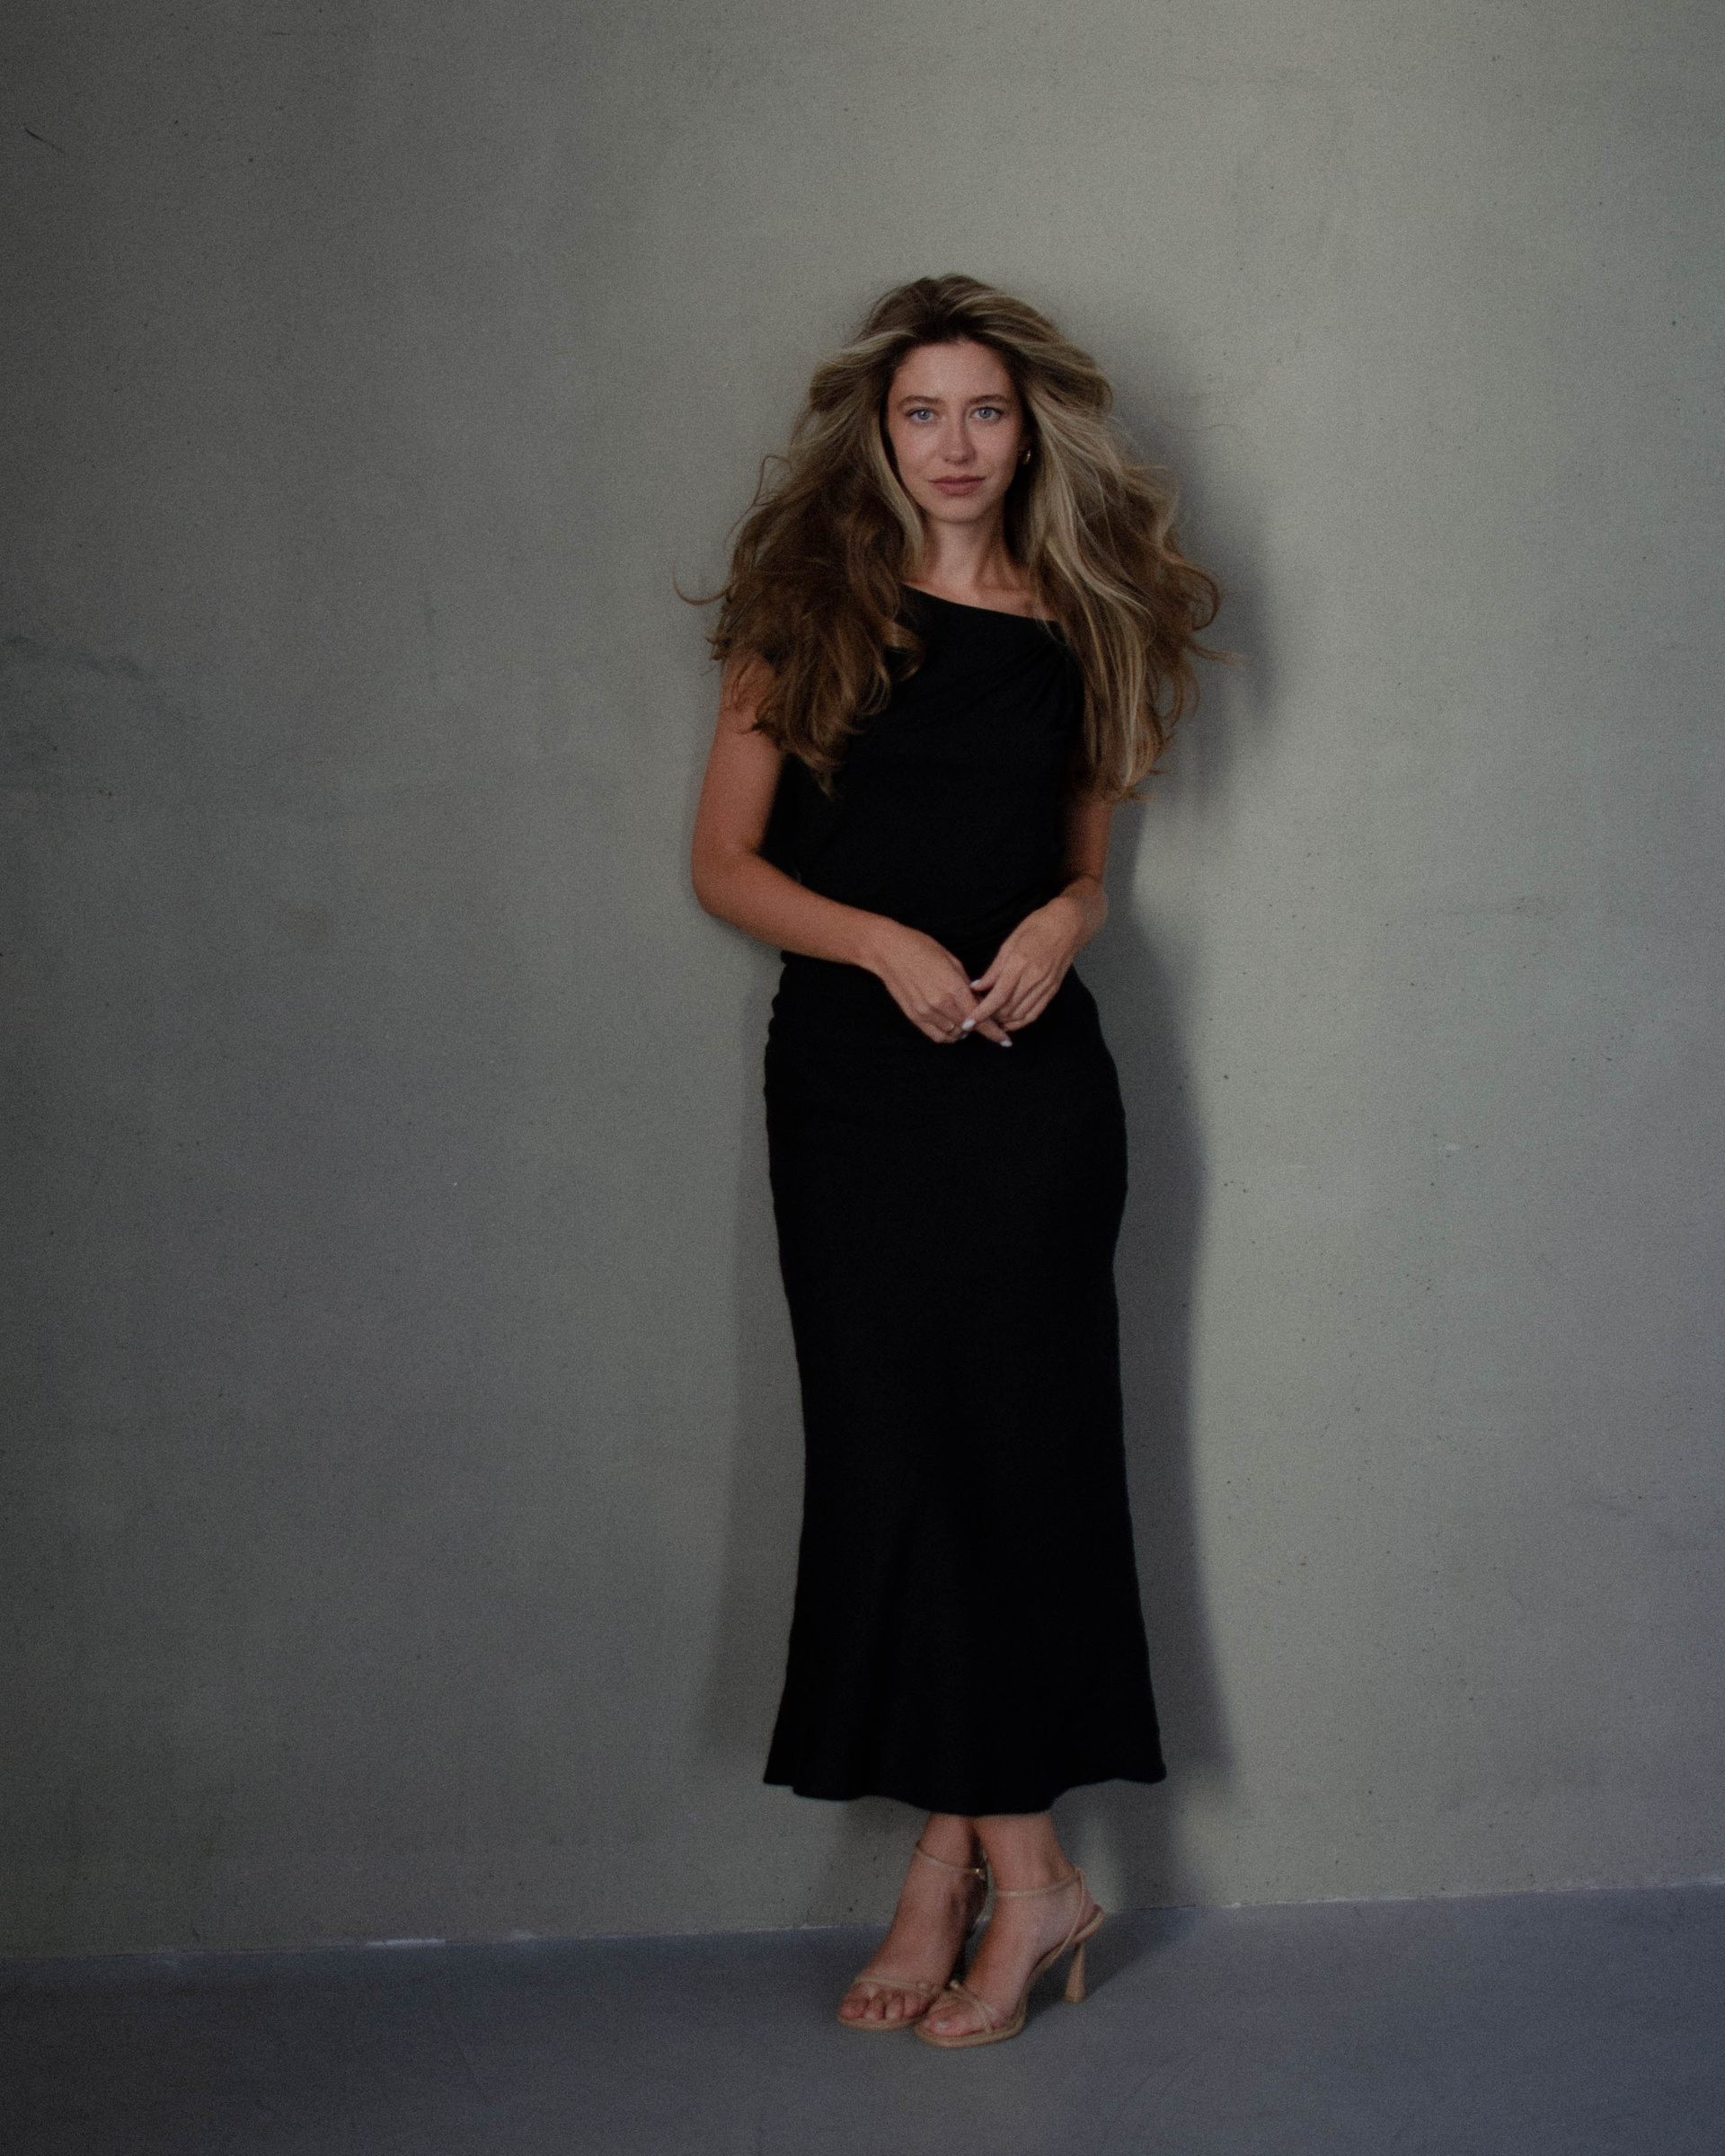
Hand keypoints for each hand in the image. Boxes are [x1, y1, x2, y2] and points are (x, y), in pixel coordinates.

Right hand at [866, 922, 1012, 1045]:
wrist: (889, 951)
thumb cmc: (922, 948)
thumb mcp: (952, 961)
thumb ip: (967, 985)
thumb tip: (980, 1002)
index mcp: (953, 987)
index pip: (980, 1017)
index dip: (994, 1031)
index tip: (1005, 1040)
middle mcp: (940, 1003)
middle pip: (969, 1026)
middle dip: (980, 1025)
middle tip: (984, 1019)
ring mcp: (926, 1012)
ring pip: (954, 1033)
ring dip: (964, 1030)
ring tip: (965, 1019)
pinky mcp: (914, 1016)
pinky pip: (937, 1036)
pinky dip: (949, 1035)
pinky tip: (953, 1026)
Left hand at [967, 895, 1088, 1032]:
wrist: (1069, 925)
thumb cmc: (1038, 927)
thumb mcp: (1010, 942)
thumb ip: (994, 969)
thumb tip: (977, 987)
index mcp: (1020, 964)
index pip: (998, 996)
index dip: (982, 1012)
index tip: (969, 1022)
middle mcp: (1034, 978)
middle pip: (1008, 1008)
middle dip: (989, 1017)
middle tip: (976, 1015)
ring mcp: (1045, 986)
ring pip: (1020, 1014)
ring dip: (1003, 1021)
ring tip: (989, 1020)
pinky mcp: (1053, 990)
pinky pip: (1035, 1013)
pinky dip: (1020, 1022)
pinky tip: (1008, 1023)